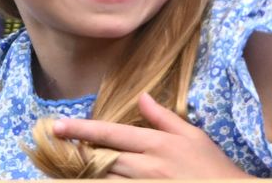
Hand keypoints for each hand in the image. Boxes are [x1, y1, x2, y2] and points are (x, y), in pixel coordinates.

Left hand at [51, 93, 250, 178]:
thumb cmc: (214, 169)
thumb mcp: (193, 137)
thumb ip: (163, 118)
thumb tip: (141, 96)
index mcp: (157, 146)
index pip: (110, 134)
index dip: (81, 130)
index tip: (57, 126)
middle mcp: (148, 168)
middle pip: (101, 159)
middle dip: (78, 154)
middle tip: (58, 149)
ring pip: (105, 181)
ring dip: (87, 175)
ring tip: (69, 168)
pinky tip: (93, 179)